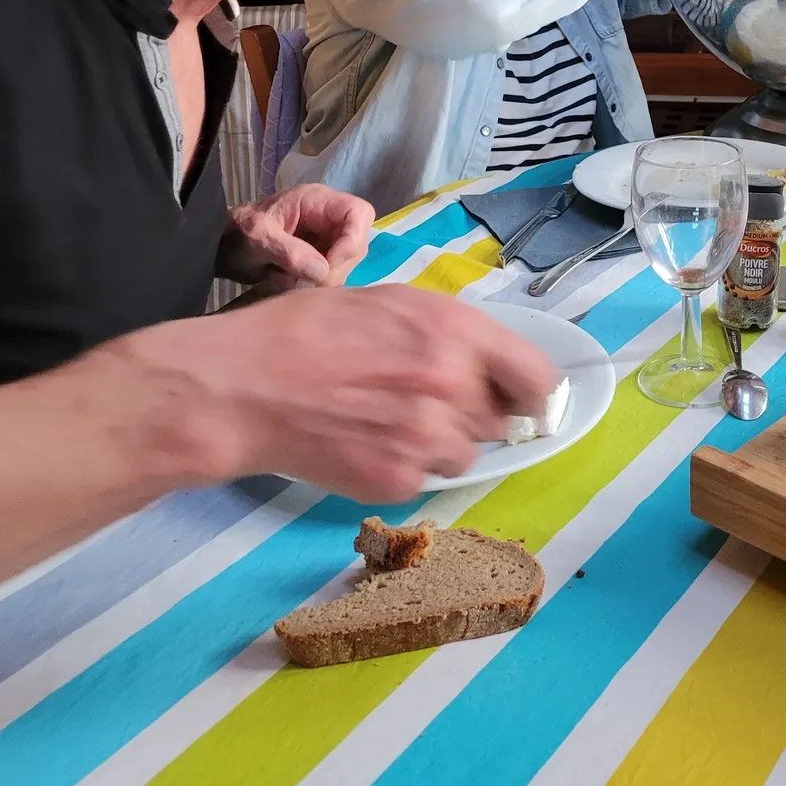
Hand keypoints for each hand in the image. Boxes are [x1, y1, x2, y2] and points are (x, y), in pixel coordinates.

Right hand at [108, 285, 556, 500]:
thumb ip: (450, 334)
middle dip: (472, 411)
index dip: (532, 390)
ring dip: (440, 443)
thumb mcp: (392, 304)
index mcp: (455, 331)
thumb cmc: (312, 330)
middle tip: (423, 398)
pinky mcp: (400, 480)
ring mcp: (427, 438)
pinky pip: (426, 479)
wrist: (248, 385)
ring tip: (388, 419)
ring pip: (466, 453)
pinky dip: (405, 467)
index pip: (537, 378)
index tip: (521, 396)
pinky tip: (366, 441)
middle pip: (501, 420)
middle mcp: (452, 384)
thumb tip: (493, 366)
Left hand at [224, 185, 374, 290]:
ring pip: (346, 263)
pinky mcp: (318, 257)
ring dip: (323, 279)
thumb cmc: (238, 232)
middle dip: (336, 267)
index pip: (358, 213)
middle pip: (356, 242)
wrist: (220, 245)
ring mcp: (325, 238)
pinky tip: (290, 283)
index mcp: (317, 201)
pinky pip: (331, 274)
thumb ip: (290, 252)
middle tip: (307, 282)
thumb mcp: (259, 239)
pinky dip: (314, 285)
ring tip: (290, 280)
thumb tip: (322, 271)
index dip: (353, 240)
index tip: (328, 266)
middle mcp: (327, 217)